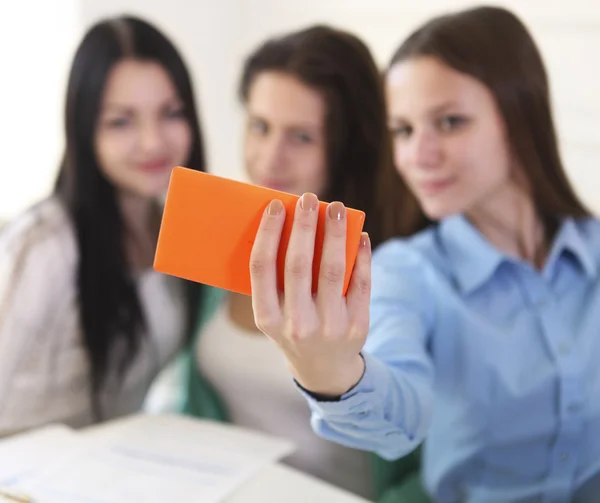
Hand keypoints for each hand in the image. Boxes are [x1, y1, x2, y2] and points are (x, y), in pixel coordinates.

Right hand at [249, 193, 371, 395]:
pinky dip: (362, 254)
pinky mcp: (357, 326)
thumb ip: (276, 277)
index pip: (262, 268)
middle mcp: (296, 324)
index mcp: (267, 318)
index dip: (268, 233)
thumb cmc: (293, 327)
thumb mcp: (274, 313)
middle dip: (304, 226)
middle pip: (298, 264)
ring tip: (336, 208)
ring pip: (333, 269)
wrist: (324, 369)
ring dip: (335, 233)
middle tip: (309, 198)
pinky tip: (359, 234)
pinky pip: (361, 282)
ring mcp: (329, 327)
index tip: (277, 206)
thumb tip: (291, 223)